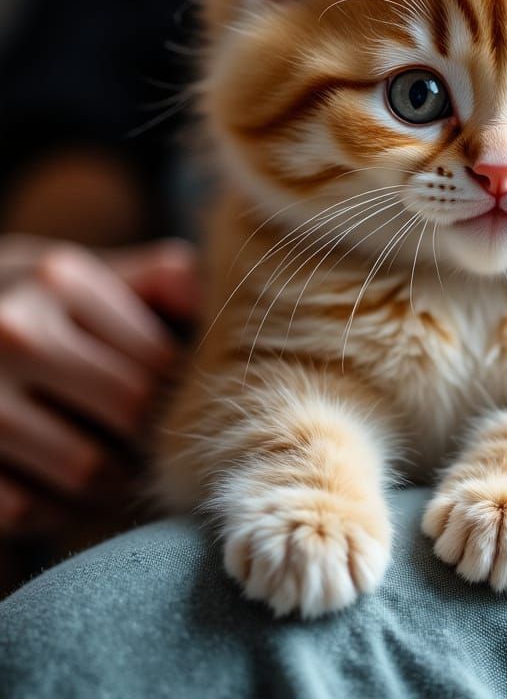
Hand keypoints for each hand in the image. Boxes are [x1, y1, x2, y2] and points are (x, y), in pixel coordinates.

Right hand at [0, 235, 198, 533]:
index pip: (159, 356)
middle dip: (154, 437)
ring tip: (121, 472)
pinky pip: (26, 508)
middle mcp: (15, 332)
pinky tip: (60, 490)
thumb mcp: (78, 275)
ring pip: (86, 468)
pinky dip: (55, 510)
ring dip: (114, 482)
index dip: (182, 391)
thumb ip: (155, 277)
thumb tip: (208, 302)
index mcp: (59, 281)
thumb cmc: (28, 305)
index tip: (184, 405)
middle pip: (131, 410)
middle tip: (162, 448)